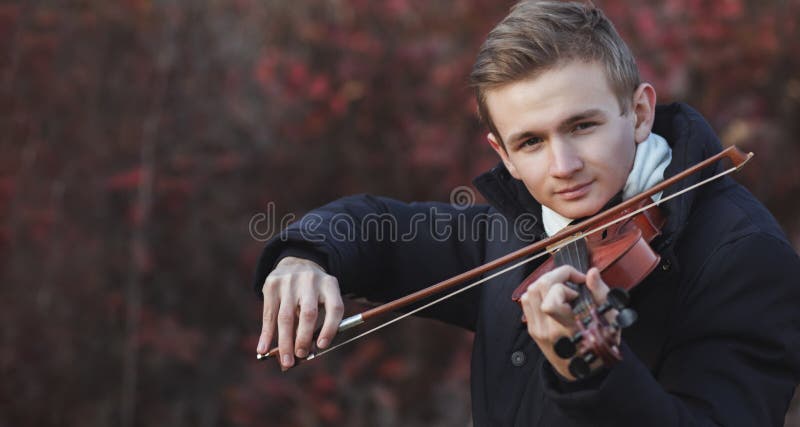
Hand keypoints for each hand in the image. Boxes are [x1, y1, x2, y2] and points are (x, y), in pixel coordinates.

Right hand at [257, 256, 343, 369]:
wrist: (295, 263)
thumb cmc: (312, 292)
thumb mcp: (322, 299)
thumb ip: (317, 322)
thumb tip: (303, 352)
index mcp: (330, 285)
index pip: (335, 308)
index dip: (330, 328)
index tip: (321, 346)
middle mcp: (311, 281)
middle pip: (309, 314)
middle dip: (304, 339)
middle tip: (301, 356)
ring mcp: (290, 281)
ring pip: (286, 317)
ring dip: (285, 342)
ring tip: (286, 361)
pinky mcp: (272, 284)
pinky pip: (268, 314)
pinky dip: (266, 334)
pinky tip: (263, 349)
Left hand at [518, 266, 615, 380]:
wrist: (582, 372)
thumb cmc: (599, 347)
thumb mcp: (609, 321)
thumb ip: (600, 294)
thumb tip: (591, 272)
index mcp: (568, 328)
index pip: (552, 299)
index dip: (566, 282)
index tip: (580, 282)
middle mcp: (548, 329)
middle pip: (538, 288)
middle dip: (557, 276)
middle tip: (572, 281)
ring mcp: (537, 329)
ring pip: (529, 292)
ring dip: (546, 282)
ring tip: (563, 287)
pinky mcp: (532, 329)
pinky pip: (526, 301)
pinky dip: (538, 292)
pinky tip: (553, 295)